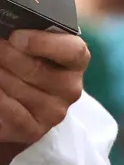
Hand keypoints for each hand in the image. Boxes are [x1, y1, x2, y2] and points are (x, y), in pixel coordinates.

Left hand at [0, 32, 85, 153]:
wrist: (22, 99)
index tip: (16, 37)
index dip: (43, 43)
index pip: (73, 51)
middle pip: (35, 68)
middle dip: (5, 55)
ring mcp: (54, 111)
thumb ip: (27, 38)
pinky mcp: (34, 129)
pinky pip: (8, 110)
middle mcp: (71, 88)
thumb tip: (12, 35)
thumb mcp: (34, 48)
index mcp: (76, 61)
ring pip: (16, 87)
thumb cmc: (27, 64)